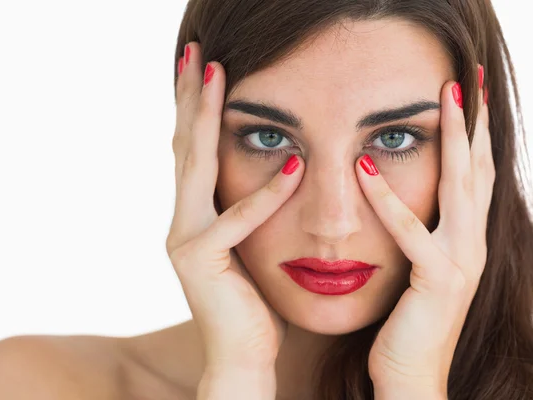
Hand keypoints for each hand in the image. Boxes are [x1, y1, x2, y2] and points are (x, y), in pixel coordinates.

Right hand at [166, 42, 304, 369]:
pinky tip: (291, 166)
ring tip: (217, 73)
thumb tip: (271, 171)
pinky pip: (237, 222)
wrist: (243, 357)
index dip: (196, 107)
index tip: (205, 67)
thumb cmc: (253, 301)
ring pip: (196, 167)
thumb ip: (245, 211)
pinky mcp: (201, 262)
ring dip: (206, 118)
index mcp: (195, 215)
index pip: (194, 150)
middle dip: (190, 96)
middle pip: (185, 146)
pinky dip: (265, 196)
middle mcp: (182, 220)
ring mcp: (185, 240)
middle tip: (196, 52)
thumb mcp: (248, 246)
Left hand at [358, 69, 493, 391]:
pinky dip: (388, 199)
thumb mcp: (416, 270)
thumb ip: (417, 236)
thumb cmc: (406, 322)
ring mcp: (461, 263)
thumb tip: (404, 203)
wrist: (410, 377)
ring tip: (446, 99)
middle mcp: (472, 245)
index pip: (473, 177)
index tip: (466, 97)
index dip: (474, 136)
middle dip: (474, 124)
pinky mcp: (437, 282)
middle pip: (478, 172)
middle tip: (466, 80)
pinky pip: (412, 233)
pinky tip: (366, 167)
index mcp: (464, 241)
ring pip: (461, 189)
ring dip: (455, 142)